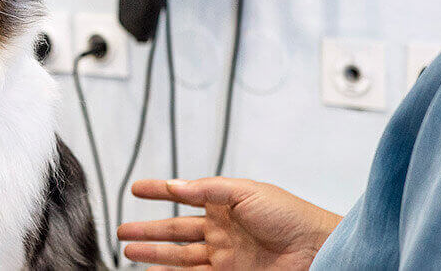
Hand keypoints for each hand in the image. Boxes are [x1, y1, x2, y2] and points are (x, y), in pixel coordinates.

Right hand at [117, 178, 341, 269]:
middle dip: (148, 231)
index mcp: (225, 204)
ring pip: (180, 256)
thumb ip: (208, 189)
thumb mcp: (247, 191)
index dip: (160, 192)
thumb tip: (176, 185)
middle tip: (123, 232)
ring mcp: (224, 255)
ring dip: (154, 255)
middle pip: (176, 230)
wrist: (316, 249)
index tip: (137, 189)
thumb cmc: (291, 216)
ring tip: (129, 253)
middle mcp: (222, 230)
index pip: (185, 195)